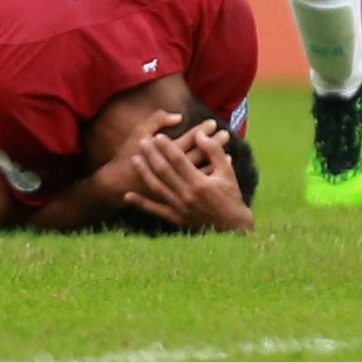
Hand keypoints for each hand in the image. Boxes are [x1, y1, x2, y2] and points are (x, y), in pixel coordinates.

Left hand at [120, 120, 252, 233]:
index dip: (167, 147)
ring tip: (134, 159)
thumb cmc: (231, 196)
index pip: (178, 160)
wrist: (233, 227)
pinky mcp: (176, 219)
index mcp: (199, 182)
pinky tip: (129, 196)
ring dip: (144, 173)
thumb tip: (200, 133)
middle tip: (142, 142)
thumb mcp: (227, 171)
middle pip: (164, 171)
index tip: (158, 136)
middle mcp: (187, 195)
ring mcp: (180, 208)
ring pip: (157, 187)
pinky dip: (141, 203)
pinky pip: (156, 210)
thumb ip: (213, 151)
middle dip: (152, 155)